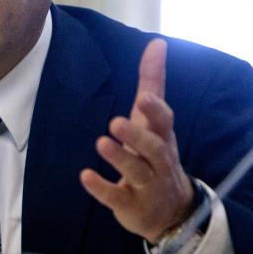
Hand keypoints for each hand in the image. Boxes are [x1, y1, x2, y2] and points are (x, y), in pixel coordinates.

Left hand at [79, 38, 194, 242]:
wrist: (170, 210)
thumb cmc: (156, 154)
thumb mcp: (154, 119)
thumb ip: (152, 82)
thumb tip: (156, 43)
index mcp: (162, 137)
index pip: (164, 122)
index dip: (155, 111)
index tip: (144, 97)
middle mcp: (159, 161)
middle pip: (154, 148)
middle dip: (137, 135)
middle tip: (115, 121)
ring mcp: (147, 185)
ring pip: (137, 172)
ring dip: (120, 158)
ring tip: (101, 142)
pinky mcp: (130, 205)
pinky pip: (116, 197)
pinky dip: (102, 188)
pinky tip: (85, 176)